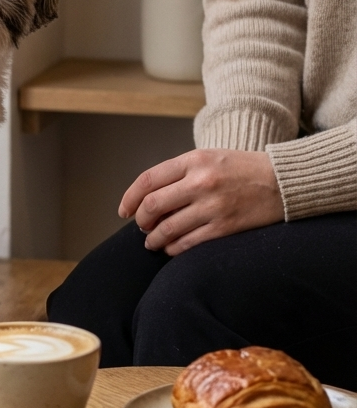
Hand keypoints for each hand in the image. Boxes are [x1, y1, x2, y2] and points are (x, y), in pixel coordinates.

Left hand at [119, 149, 284, 255]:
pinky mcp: (225, 227)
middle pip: (152, 206)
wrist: (284, 181)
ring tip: (153, 241)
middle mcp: (201, 181)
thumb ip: (179, 174)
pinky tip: (172, 248)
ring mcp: (213, 205)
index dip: (130, 198)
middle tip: (142, 226)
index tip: (124, 211)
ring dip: (154, 239)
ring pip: (167, 229)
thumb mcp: (208, 158)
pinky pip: (188, 243)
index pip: (147, 181)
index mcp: (193, 160)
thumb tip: (147, 199)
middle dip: (141, 220)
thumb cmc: (241, 169)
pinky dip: (174, 249)